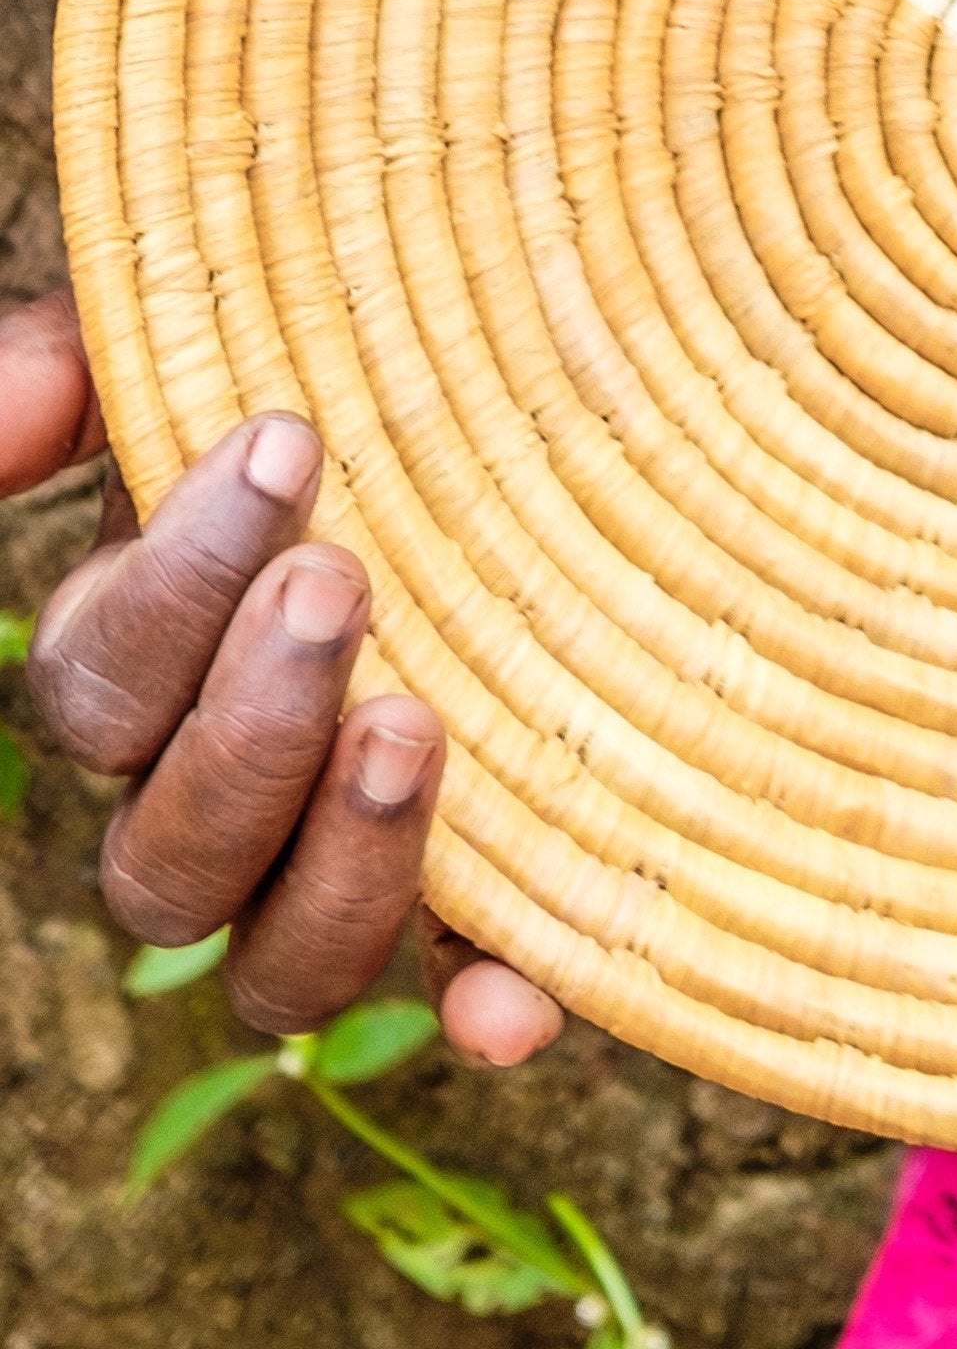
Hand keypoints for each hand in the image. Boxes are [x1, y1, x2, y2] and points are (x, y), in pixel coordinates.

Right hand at [3, 298, 558, 1063]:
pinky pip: (453, 987)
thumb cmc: (331, 375)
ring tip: (413, 725)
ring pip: (277, 966)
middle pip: (166, 863)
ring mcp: (328, 868)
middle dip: (244, 730)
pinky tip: (513, 1007)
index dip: (173, 586)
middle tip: (337, 582)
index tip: (287, 436)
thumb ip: (75, 370)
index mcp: (136, 674)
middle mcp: (209, 802)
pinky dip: (475, 1003)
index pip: (98, 686)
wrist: (509, 405)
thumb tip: (3, 413)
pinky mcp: (467, 900)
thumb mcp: (196, 341)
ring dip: (340, 869)